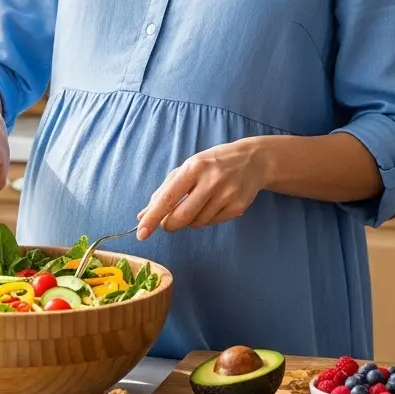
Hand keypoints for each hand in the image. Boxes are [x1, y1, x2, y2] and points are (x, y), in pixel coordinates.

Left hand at [136, 138, 267, 240]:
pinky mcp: (238, 207)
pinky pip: (212, 223)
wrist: (253, 160)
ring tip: (198, 203)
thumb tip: (143, 215)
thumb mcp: (188, 168)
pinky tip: (212, 204)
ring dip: (190, 220)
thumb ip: (164, 191)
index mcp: (194, 168)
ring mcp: (227, 195)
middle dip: (169, 224)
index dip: (153, 217)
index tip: (141, 233)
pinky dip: (206, 219)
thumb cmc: (213, 163)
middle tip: (167, 222)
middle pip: (182, 217)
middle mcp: (211, 181)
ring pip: (196, 223)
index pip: (168, 197)